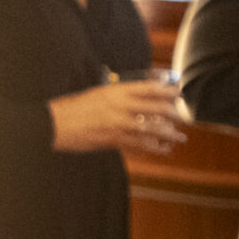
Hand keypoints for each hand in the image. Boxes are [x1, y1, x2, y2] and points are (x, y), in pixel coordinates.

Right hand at [51, 80, 184, 154]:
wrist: (55, 124)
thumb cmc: (74, 108)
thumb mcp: (98, 94)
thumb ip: (118, 96)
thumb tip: (140, 99)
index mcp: (115, 91)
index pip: (149, 88)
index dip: (168, 91)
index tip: (179, 93)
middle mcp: (120, 106)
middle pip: (156, 108)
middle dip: (174, 114)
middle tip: (183, 117)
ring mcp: (118, 124)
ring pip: (152, 129)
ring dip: (169, 134)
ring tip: (180, 137)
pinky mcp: (114, 139)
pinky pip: (141, 144)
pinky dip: (155, 147)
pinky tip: (164, 149)